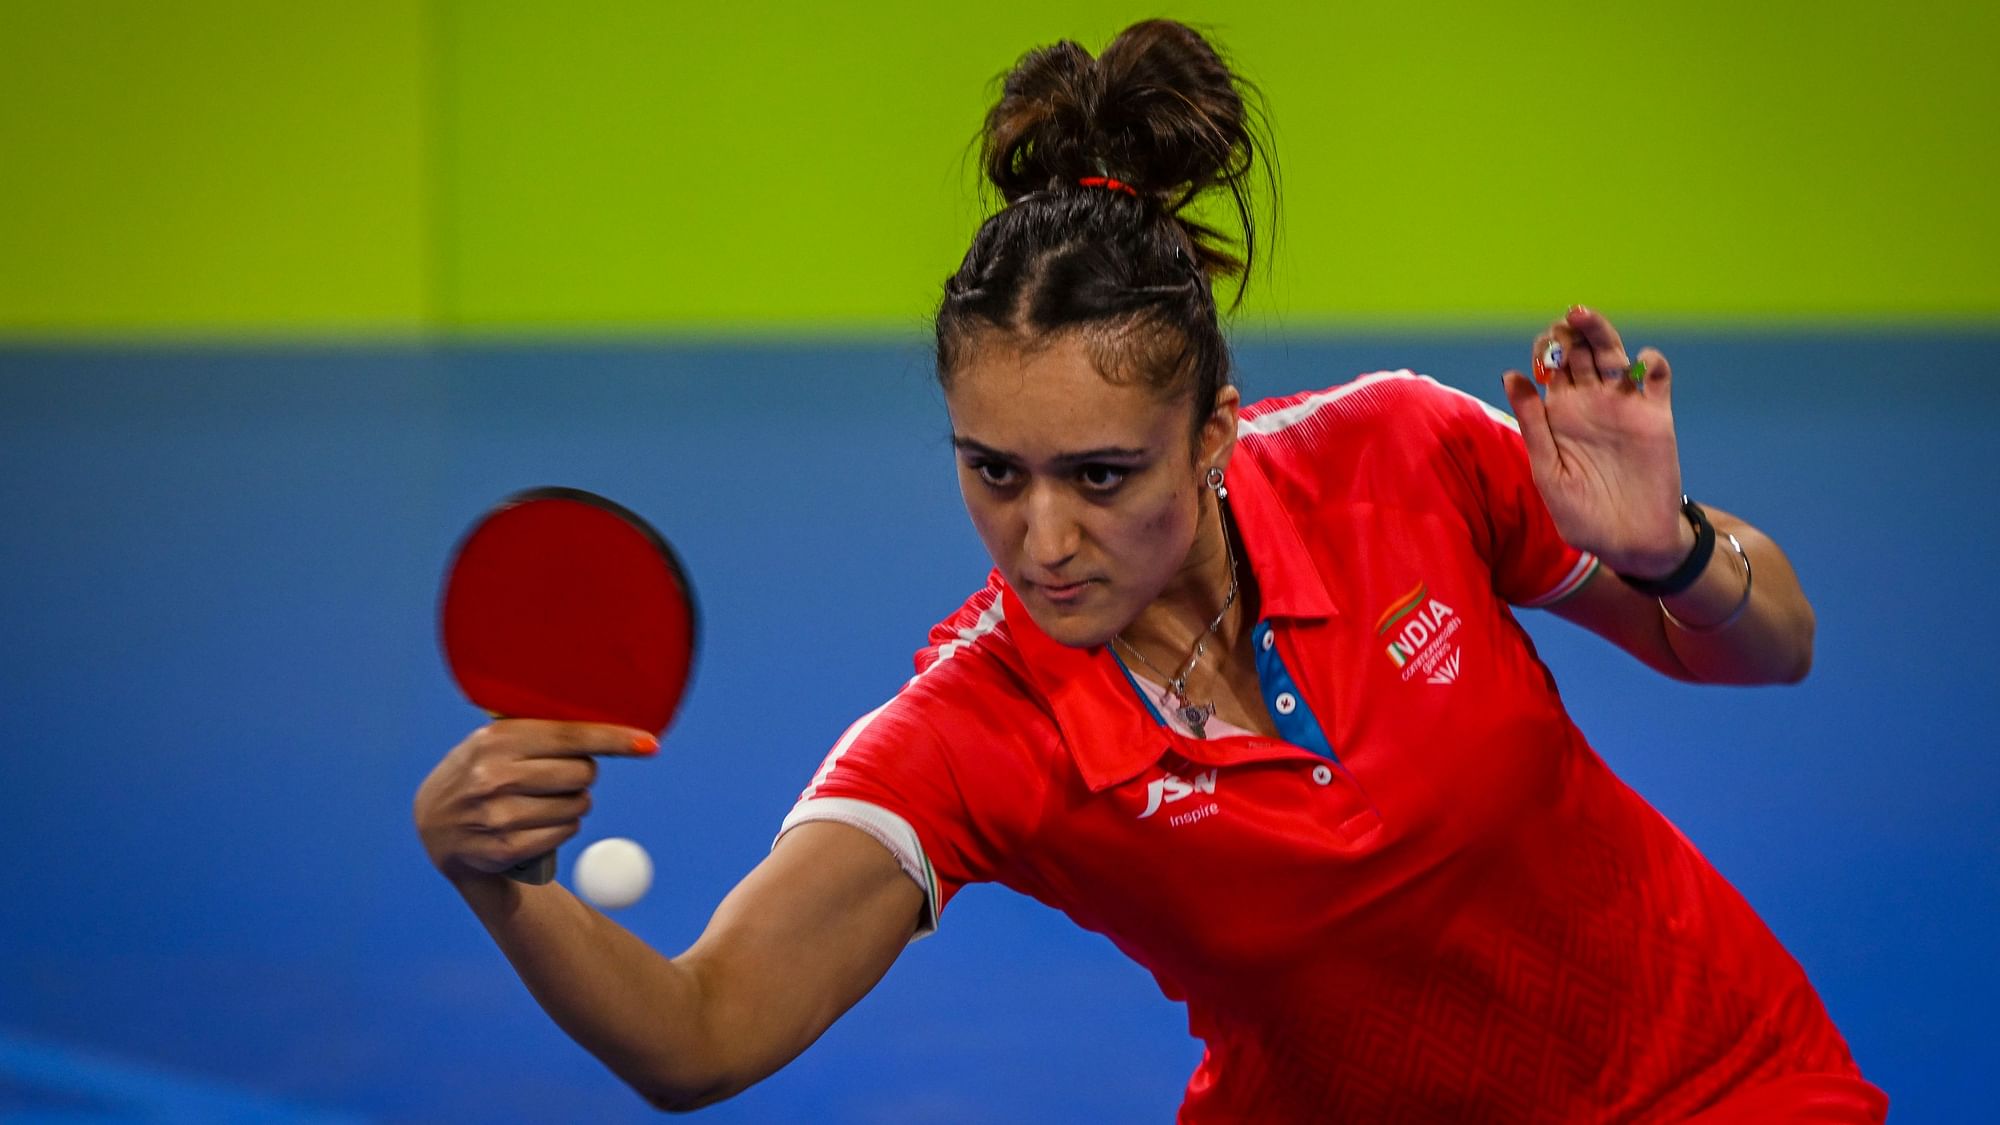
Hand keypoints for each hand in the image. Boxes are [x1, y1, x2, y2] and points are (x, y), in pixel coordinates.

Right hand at [413, 720, 657, 883]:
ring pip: (577, 806)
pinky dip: (564, 826)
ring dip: (575, 803)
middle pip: (582, 773)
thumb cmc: (482, 770)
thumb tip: (616, 728)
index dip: (615, 739)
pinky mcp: (505, 848)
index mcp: (498, 738)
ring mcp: (498, 815)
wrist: (435, 823)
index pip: (572, 736)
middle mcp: (495, 775)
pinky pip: (564, 833)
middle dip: (582, 774)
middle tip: (561, 776)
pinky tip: (540, 821)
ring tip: (546, 800)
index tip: (649, 744)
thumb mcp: (497, 740)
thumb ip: (544, 730)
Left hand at [1500, 306, 1690, 578]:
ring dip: (1600, 333)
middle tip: (1563, 323)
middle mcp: (1590, 403)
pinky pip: (1656, 379)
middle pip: (1580, 353)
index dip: (1544, 349)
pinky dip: (1651, 363)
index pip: (1550, 367)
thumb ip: (1532, 424)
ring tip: (1584, 317)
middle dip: (1569, 333)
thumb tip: (1510, 375)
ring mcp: (1623, 407)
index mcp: (1559, 414)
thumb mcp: (1548, 470)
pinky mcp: (1655, 417)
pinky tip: (1639, 363)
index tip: (1541, 346)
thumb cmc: (1581, 514)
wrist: (1630, 542)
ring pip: (1614, 355)